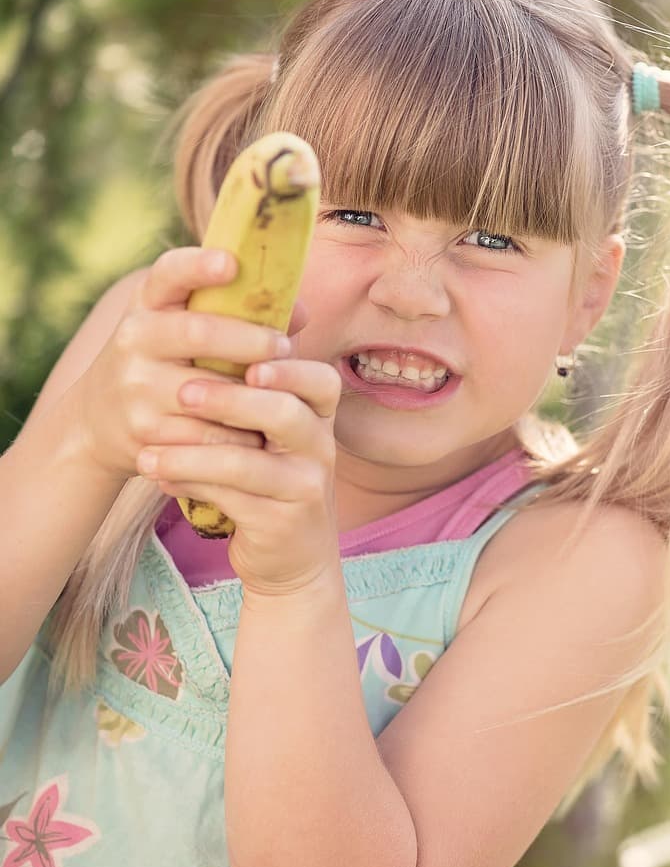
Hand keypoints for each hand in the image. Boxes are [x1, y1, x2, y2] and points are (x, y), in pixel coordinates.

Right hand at [75, 246, 305, 483]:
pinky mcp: (145, 431)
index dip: (199, 266)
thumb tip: (300, 311)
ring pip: (208, 390)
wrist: (98, 421)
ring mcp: (137, 387)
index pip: (169, 272)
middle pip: (197, 331)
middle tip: (284, 346)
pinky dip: (240, 434)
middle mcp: (135, 338)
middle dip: (249, 339)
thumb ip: (236, 313)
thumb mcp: (183, 326)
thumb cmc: (164, 361)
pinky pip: (207, 434)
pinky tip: (262, 433)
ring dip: (253, 394)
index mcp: (148, 302)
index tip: (231, 263)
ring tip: (283, 394)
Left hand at [135, 335, 342, 597]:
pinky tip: (159, 478)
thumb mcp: (270, 428)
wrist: (290, 554)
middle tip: (183, 393)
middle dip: (231, 401)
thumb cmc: (268, 474)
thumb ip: (251, 380)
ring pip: (249, 462)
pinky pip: (232, 498)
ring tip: (150, 450)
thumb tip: (210, 312)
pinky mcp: (283, 523)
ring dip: (193, 453)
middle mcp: (323, 447)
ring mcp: (306, 486)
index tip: (248, 363)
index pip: (319, 380)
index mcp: (320, 414)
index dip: (288, 367)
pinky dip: (190, 485)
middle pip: (286, 414)